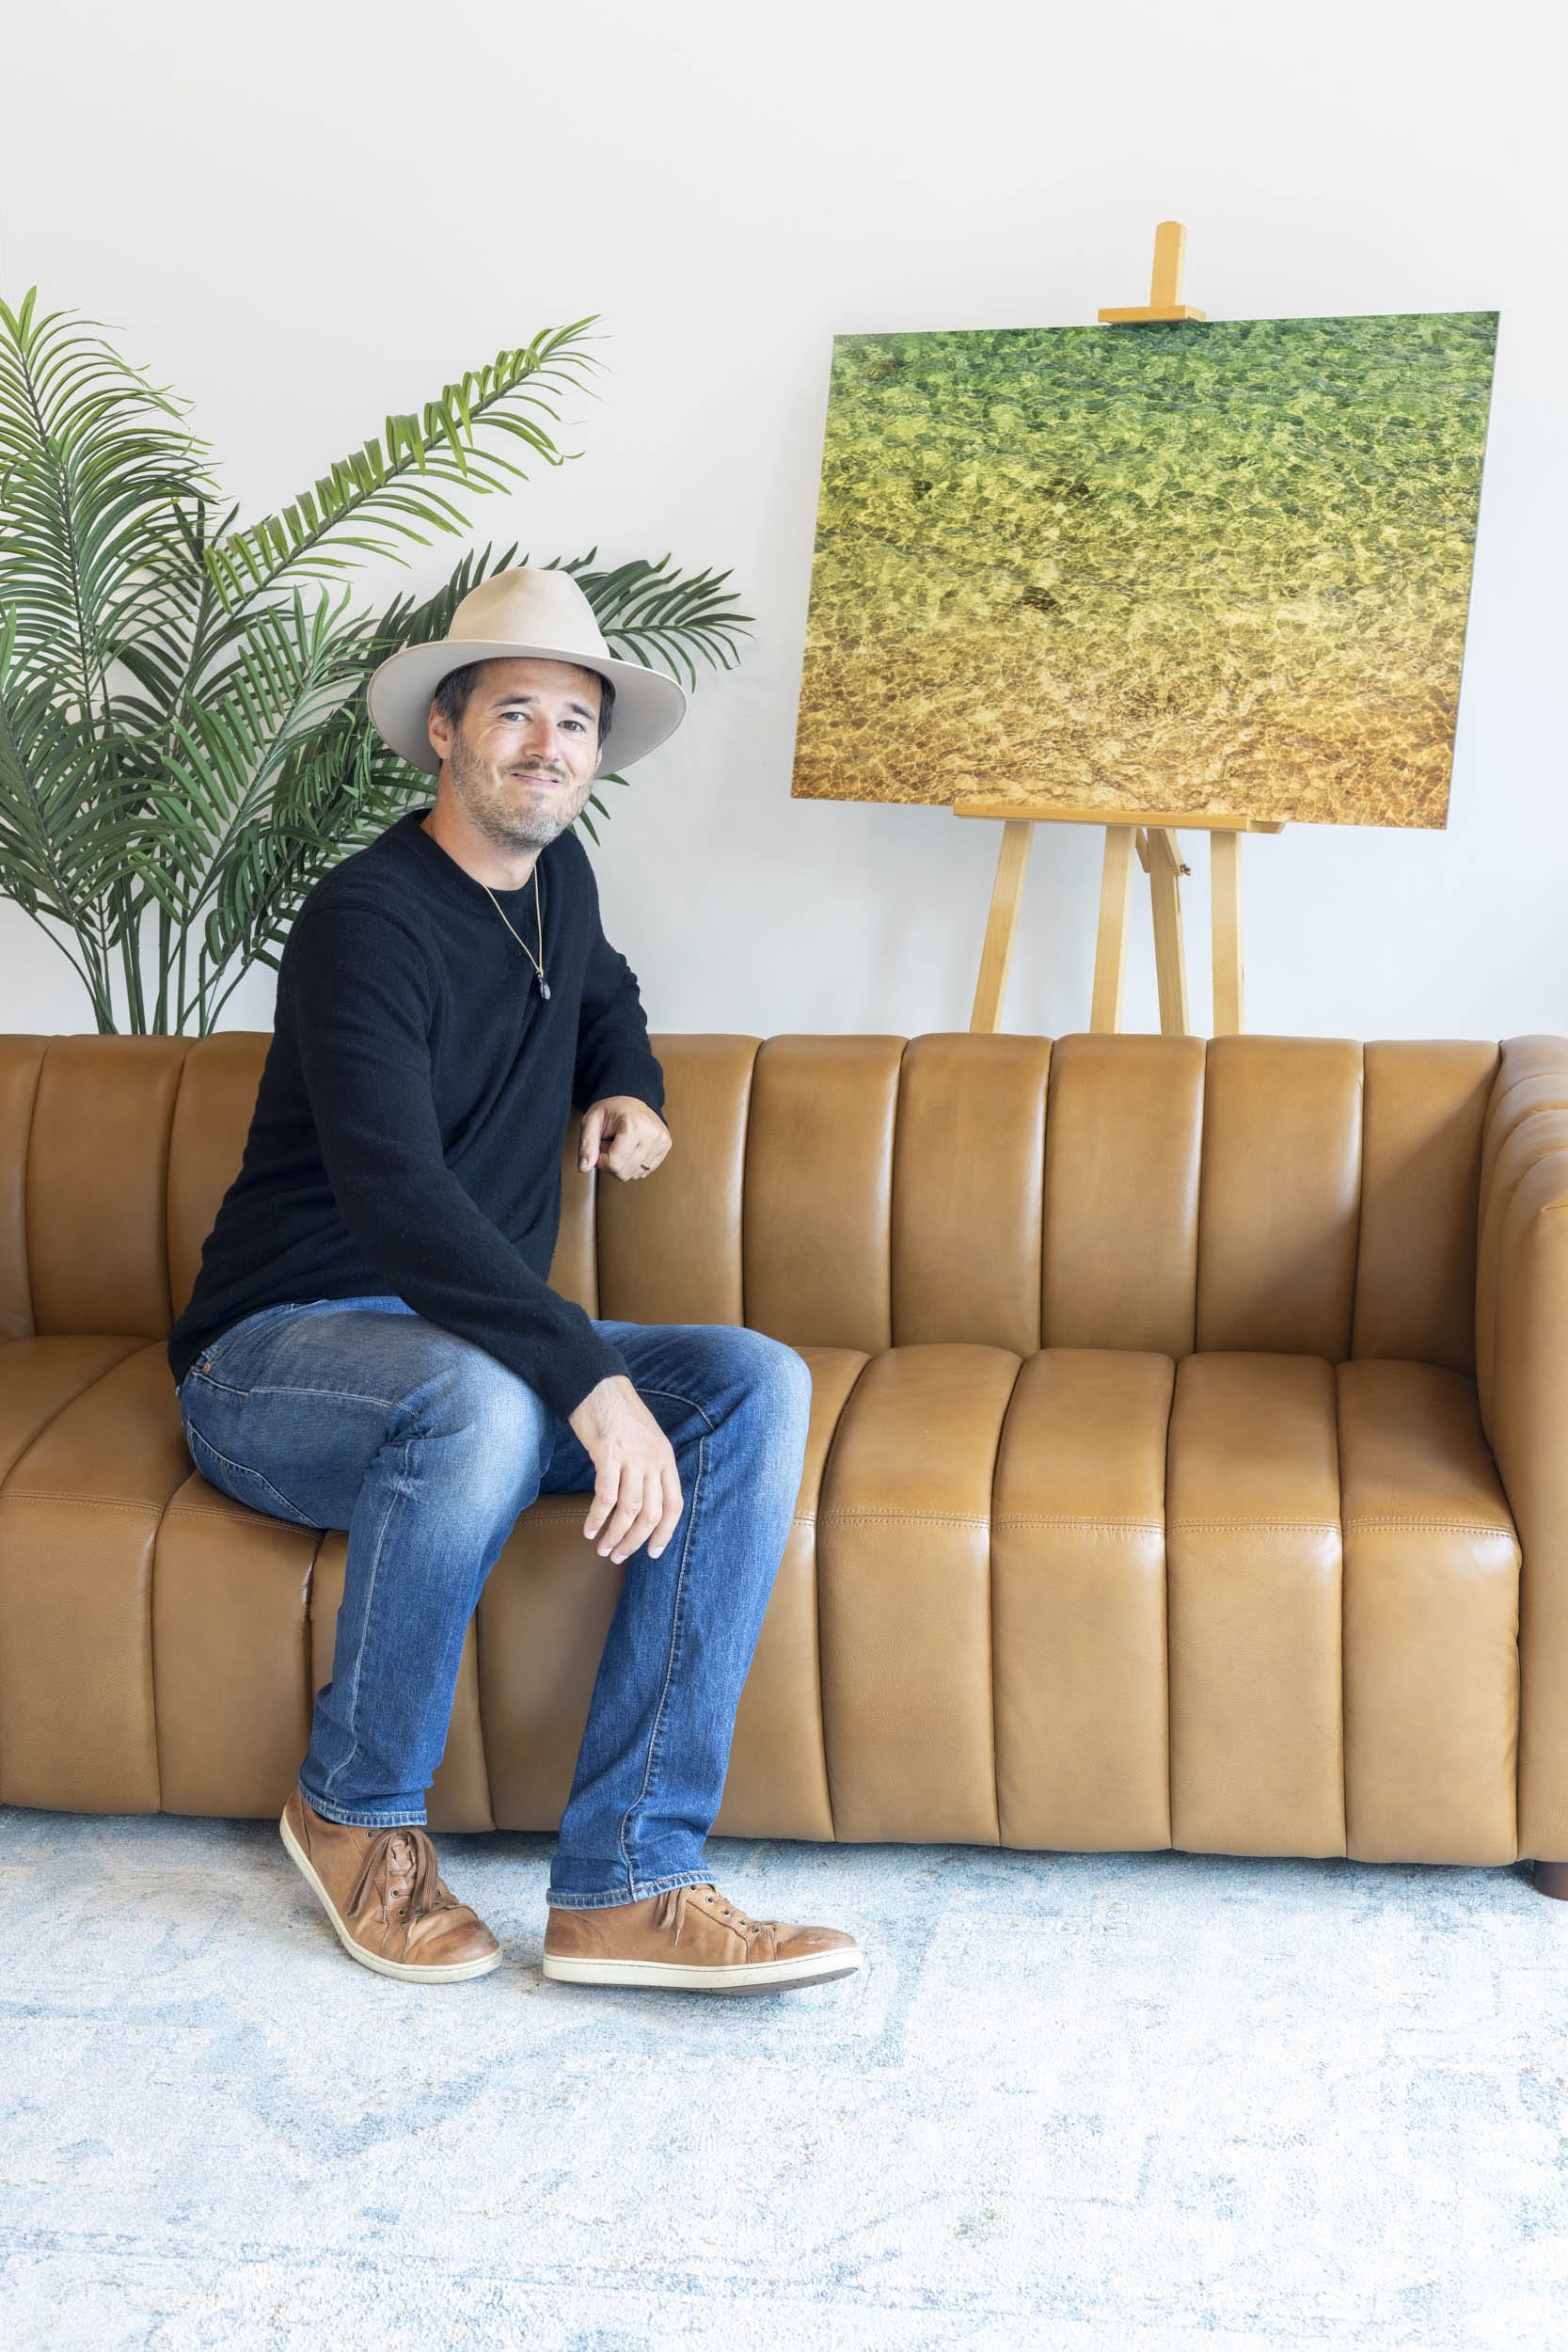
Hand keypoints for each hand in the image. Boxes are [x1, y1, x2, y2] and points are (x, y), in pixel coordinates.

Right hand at [568, 1374, 683, 1561]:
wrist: (598, 1385)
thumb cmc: (618, 1415)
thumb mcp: (645, 1441)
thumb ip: (648, 1469)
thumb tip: (641, 1505)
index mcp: (666, 1459)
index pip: (674, 1505)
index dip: (665, 1533)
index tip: (652, 1553)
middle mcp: (654, 1460)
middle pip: (652, 1514)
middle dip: (636, 1541)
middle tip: (618, 1555)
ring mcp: (633, 1457)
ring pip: (630, 1510)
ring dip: (616, 1535)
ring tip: (603, 1549)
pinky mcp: (609, 1454)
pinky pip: (605, 1497)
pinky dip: (597, 1518)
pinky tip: (588, 1529)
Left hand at [579, 1096, 670, 1180]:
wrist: (631, 1099)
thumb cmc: (611, 1109)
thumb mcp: (591, 1122)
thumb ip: (586, 1145)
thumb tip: (584, 1168)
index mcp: (634, 1125)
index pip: (613, 1164)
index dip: (600, 1160)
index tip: (600, 1146)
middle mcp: (652, 1134)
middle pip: (624, 1173)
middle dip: (611, 1163)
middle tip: (610, 1144)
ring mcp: (662, 1141)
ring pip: (634, 1174)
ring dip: (622, 1164)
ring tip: (621, 1145)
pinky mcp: (666, 1147)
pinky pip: (644, 1171)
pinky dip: (633, 1164)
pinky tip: (631, 1149)